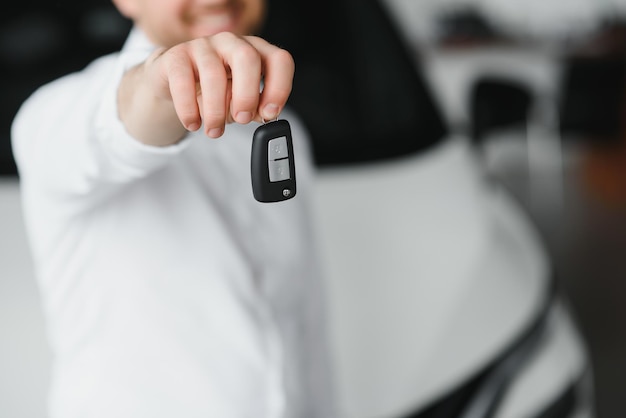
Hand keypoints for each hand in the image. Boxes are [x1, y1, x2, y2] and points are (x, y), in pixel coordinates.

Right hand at [118, 32, 294, 145]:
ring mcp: (204, 46)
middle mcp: (232, 43)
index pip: (279, 60)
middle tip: (241, 119)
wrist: (177, 82)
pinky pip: (182, 80)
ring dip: (215, 110)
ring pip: (213, 72)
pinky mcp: (176, 55)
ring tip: (214, 130)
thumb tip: (262, 115)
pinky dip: (188, 108)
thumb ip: (255, 107)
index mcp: (256, 52)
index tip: (269, 113)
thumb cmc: (217, 91)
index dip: (279, 87)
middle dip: (247, 94)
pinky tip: (192, 123)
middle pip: (247, 58)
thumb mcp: (240, 101)